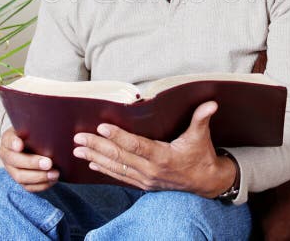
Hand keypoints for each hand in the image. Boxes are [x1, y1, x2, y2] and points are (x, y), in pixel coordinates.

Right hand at [0, 127, 59, 191]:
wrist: (35, 145)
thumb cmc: (36, 134)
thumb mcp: (35, 126)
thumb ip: (39, 125)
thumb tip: (55, 118)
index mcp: (9, 139)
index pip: (8, 140)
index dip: (13, 143)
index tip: (20, 145)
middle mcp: (7, 155)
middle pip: (15, 161)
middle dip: (32, 163)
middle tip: (49, 163)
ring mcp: (12, 170)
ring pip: (20, 177)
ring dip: (38, 177)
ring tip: (55, 174)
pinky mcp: (21, 180)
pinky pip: (28, 187)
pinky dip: (41, 185)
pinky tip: (53, 180)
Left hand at [72, 101, 236, 197]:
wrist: (206, 182)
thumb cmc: (202, 155)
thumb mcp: (201, 136)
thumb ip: (202, 119)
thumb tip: (211, 103)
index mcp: (163, 157)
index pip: (136, 146)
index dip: (118, 137)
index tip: (102, 127)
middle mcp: (151, 170)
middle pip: (120, 157)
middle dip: (97, 146)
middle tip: (79, 137)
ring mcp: (146, 180)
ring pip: (116, 168)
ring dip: (96, 158)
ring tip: (78, 149)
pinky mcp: (144, 184)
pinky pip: (120, 177)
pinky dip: (105, 170)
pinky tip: (92, 162)